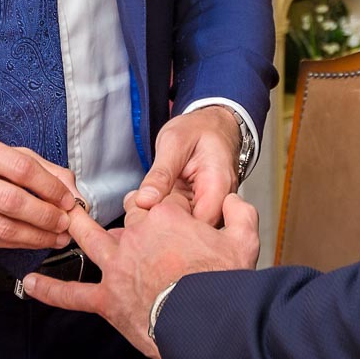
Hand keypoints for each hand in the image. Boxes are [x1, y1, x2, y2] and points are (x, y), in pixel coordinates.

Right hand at [0, 129, 77, 253]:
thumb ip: (38, 166)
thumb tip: (68, 189)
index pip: (21, 168)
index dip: (50, 187)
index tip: (67, 199)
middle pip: (12, 201)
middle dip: (46, 216)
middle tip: (64, 222)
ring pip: (3, 228)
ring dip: (37, 236)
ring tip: (55, 236)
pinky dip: (19, 244)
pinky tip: (33, 240)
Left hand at [22, 194, 260, 358]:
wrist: (204, 322)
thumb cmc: (223, 282)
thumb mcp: (243, 240)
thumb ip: (239, 213)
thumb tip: (232, 202)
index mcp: (165, 217)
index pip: (155, 201)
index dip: (163, 208)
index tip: (172, 218)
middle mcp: (135, 234)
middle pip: (125, 216)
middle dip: (129, 217)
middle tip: (135, 224)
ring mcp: (116, 266)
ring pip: (89, 239)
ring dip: (75, 227)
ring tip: (63, 219)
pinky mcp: (107, 298)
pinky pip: (73, 294)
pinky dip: (51, 290)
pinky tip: (31, 284)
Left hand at [135, 106, 240, 224]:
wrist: (212, 124)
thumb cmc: (198, 129)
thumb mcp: (173, 143)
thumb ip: (161, 173)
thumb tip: (145, 200)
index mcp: (218, 184)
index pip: (202, 225)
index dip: (174, 230)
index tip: (148, 222)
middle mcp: (220, 201)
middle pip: (196, 233)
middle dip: (165, 230)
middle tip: (139, 216)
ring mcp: (211, 207)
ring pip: (188, 231)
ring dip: (164, 225)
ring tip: (142, 211)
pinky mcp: (200, 209)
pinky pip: (184, 222)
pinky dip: (166, 219)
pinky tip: (150, 210)